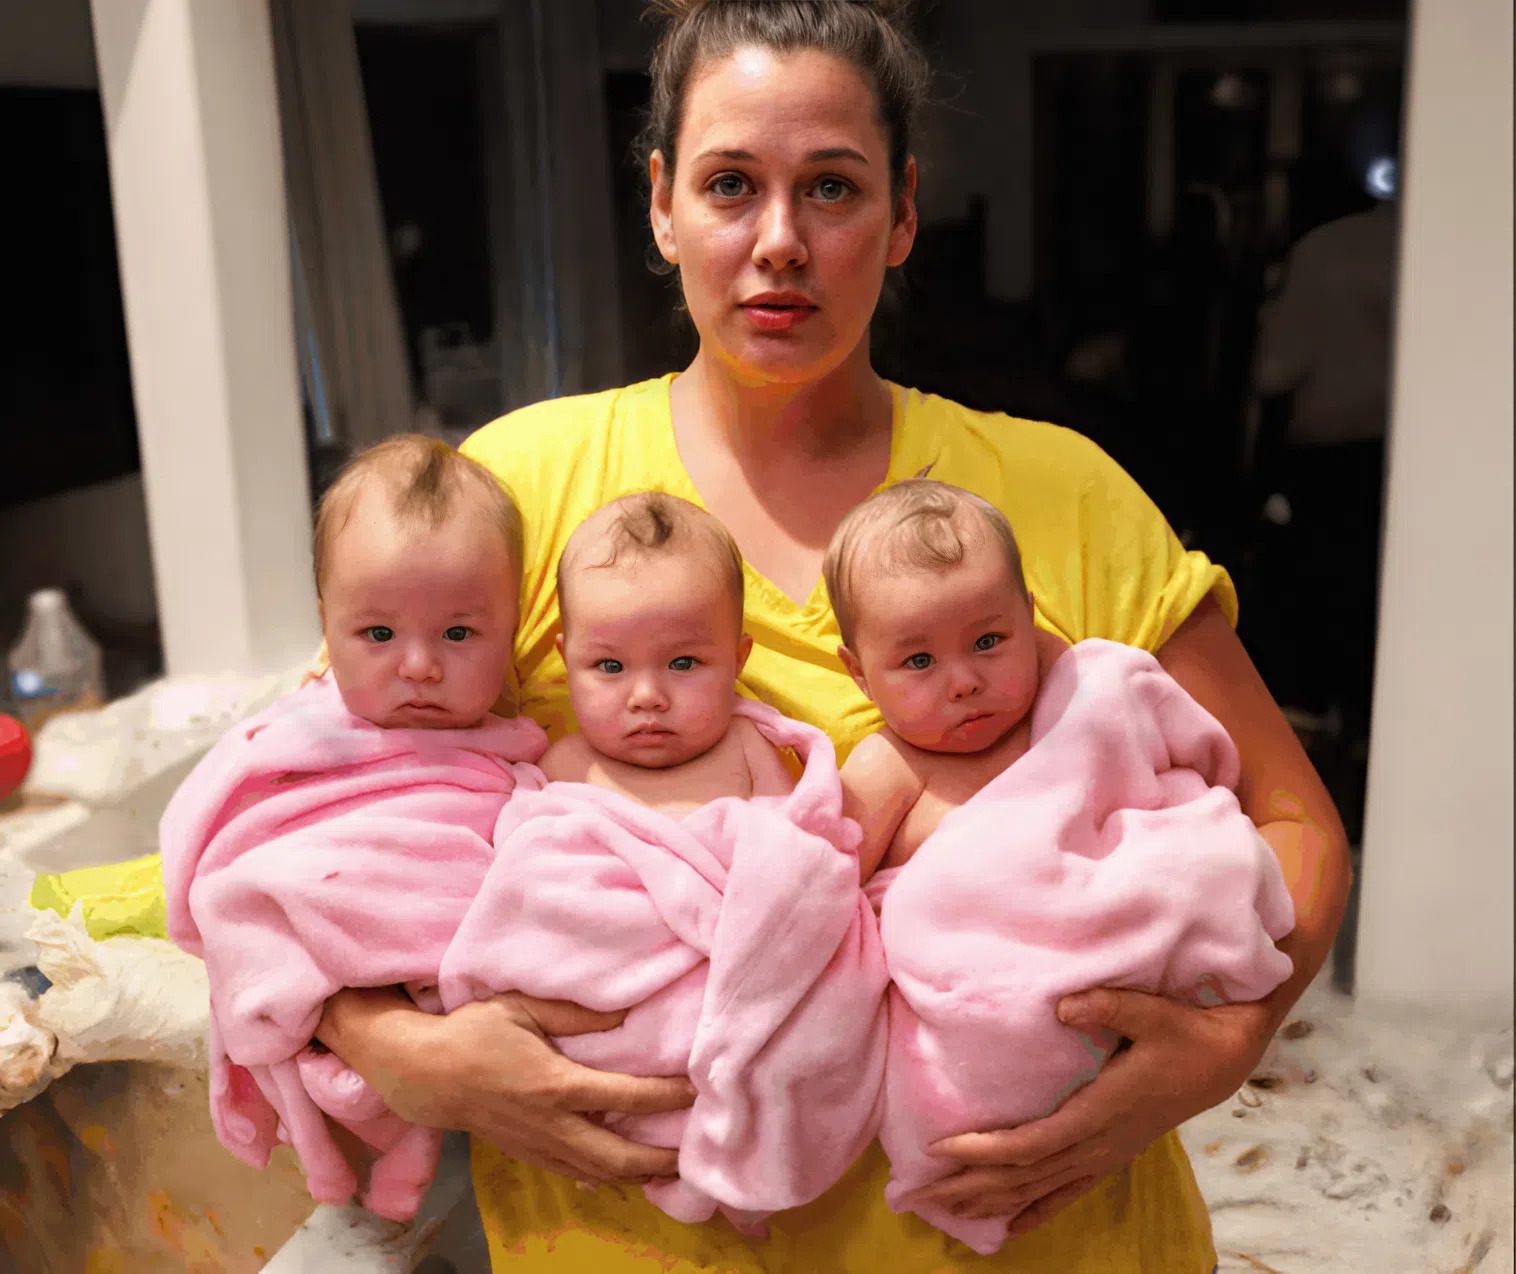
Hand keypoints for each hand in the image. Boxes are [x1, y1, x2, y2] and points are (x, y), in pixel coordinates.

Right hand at [321, 988, 694, 1185]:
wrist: (424, 1075)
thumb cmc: (474, 1031)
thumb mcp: (522, 1006)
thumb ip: (576, 1011)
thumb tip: (625, 1014)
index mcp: (555, 1083)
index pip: (624, 1095)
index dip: (665, 1096)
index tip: (697, 1089)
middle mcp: (552, 1124)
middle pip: (617, 1156)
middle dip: (659, 1160)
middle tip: (697, 1154)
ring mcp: (539, 1146)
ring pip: (598, 1174)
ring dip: (638, 1176)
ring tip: (675, 1170)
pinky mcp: (528, 1155)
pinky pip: (576, 1174)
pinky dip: (607, 1178)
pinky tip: (629, 1175)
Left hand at [903, 988, 1275, 1238]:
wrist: (1225, 1058)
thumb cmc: (1183, 1030)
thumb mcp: (1150, 1010)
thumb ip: (1106, 1005)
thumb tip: (1059, 1006)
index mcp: (1099, 1112)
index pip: (1029, 1142)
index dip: (982, 1150)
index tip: (938, 1149)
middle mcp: (1098, 1144)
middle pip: (1023, 1175)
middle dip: (969, 1186)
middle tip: (917, 1194)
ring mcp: (1105, 1155)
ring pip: (1038, 1189)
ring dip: (991, 1201)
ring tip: (944, 1211)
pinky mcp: (1112, 1155)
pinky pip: (1067, 1193)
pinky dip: (1035, 1211)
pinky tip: (1009, 1229)